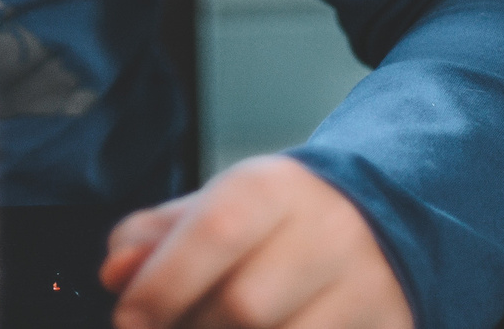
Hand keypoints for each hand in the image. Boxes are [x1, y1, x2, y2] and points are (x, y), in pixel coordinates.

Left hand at [98, 156, 411, 328]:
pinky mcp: (386, 326)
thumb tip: (116, 273)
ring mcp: (363, 287)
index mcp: (274, 188)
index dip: (161, 285)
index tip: (128, 319)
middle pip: (243, 307)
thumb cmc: (275, 225)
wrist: (376, 224)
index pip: (214, 234)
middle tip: (172, 327)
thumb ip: (154, 237)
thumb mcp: (215, 209)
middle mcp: (326, 233)